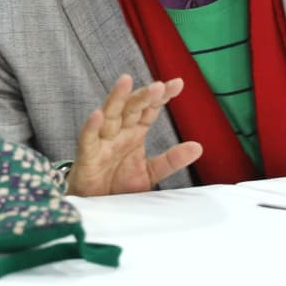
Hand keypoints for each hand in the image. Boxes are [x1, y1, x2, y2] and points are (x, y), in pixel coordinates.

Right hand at [66, 74, 201, 196]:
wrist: (97, 205)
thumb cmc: (120, 185)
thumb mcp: (151, 173)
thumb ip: (171, 160)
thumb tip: (198, 147)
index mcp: (135, 132)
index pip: (149, 109)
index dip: (161, 96)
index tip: (177, 84)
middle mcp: (119, 131)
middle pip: (131, 107)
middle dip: (144, 95)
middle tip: (158, 86)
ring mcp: (102, 141)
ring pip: (110, 114)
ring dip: (117, 98)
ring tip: (126, 81)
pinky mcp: (87, 155)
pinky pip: (89, 138)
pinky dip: (92, 126)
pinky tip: (98, 115)